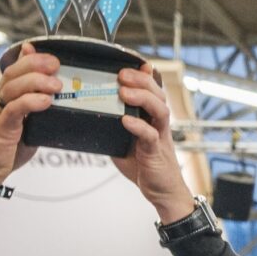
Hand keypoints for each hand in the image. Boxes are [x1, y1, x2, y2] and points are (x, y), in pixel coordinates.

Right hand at [0, 45, 61, 189]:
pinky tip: (46, 102)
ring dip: (36, 82)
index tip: (49, 58)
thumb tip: (52, 103)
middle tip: (55, 64)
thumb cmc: (1, 152)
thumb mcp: (22, 128)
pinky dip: (31, 102)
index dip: (30, 60)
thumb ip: (33, 113)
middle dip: (35, 65)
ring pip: (12, 88)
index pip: (13, 72)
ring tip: (56, 86)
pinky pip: (13, 109)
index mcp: (0, 100)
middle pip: (12, 73)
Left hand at [107, 67, 197, 223]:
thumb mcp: (126, 141)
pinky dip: (138, 126)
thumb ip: (115, 127)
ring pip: (159, 110)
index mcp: (151, 119)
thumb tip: (92, 116)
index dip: (144, 75)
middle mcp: (159, 124)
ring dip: (142, 98)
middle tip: (122, 74)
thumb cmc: (146, 167)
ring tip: (124, 92)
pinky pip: (150, 136)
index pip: (151, 90)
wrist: (164, 193)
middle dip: (141, 81)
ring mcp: (160, 137)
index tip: (131, 62)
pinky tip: (126, 120)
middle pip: (158, 94)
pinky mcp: (156, 152)